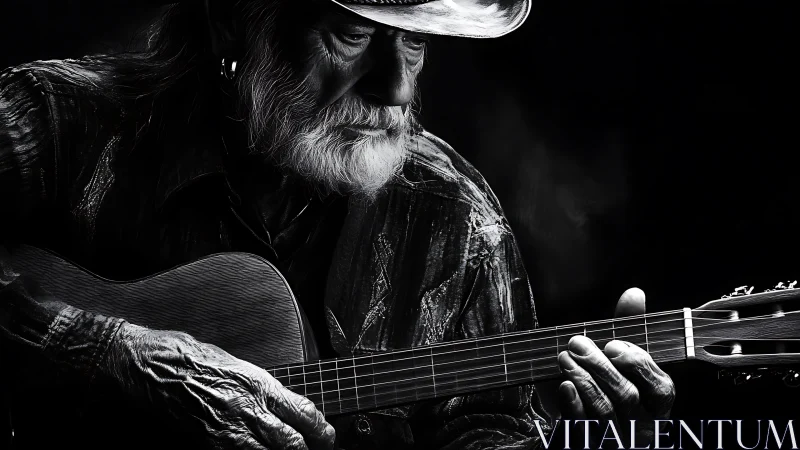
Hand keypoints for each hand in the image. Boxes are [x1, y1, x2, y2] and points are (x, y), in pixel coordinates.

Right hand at [103, 322, 335, 449]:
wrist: (152, 365)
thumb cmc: (192, 358)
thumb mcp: (238, 365)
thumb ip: (265, 388)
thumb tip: (290, 408)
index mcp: (259, 383)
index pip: (304, 412)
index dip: (322, 430)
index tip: (327, 437)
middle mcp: (248, 407)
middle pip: (292, 443)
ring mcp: (227, 429)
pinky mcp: (208, 444)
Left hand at [556, 288, 675, 446]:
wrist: (582, 427)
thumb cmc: (607, 385)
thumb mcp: (619, 359)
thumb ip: (628, 329)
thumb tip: (634, 294)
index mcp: (654, 406)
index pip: (661, 389)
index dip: (639, 366)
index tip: (613, 344)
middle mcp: (641, 426)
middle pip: (628, 397)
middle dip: (601, 367)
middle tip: (577, 344)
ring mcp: (617, 438)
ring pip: (605, 413)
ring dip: (583, 380)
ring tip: (565, 357)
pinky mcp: (590, 443)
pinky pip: (583, 429)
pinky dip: (574, 406)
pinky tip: (564, 387)